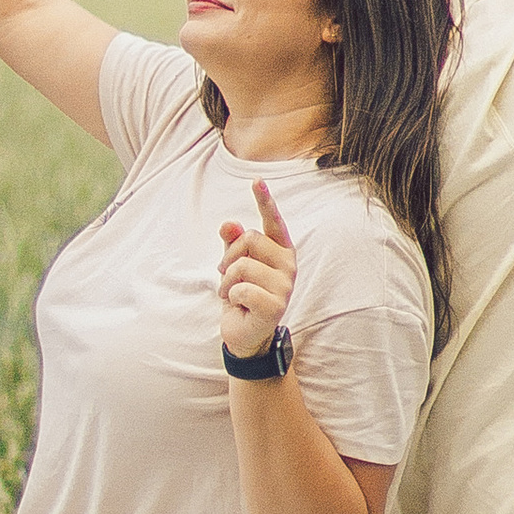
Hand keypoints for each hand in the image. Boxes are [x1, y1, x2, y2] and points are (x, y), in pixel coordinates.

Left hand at [216, 181, 297, 359]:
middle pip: (249, 240)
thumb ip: (232, 243)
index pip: (273, 222)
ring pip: (242, 265)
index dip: (265, 201)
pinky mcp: (275, 306)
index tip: (257, 181)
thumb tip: (228, 224)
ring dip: (226, 281)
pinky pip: (241, 289)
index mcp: (280, 251)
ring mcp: (284, 286)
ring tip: (232, 293)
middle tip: (226, 276)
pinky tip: (239, 305)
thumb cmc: (242, 295)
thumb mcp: (233, 266)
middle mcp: (287, 265)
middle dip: (228, 257)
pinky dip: (231, 297)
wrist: (245, 333)